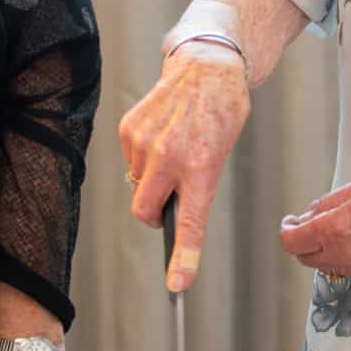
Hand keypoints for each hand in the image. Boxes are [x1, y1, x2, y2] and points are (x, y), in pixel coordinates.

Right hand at [118, 42, 249, 291]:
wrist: (207, 66)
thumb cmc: (222, 111)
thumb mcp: (222, 152)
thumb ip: (197, 185)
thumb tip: (172, 211)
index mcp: (202, 167)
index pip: (190, 223)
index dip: (183, 257)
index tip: (177, 284)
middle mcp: (169, 157)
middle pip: (144, 211)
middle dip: (152, 214)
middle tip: (168, 200)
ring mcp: (145, 142)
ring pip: (137, 185)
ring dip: (151, 179)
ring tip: (174, 149)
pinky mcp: (129, 128)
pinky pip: (130, 161)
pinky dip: (143, 157)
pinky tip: (162, 134)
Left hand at [278, 171, 350, 276]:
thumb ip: (329, 202)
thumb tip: (311, 212)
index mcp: (334, 230)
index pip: (291, 241)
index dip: (287, 229)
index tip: (290, 221)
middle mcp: (343, 253)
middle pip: (304, 257)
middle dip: (301, 241)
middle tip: (308, 224)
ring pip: (324, 265)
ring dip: (320, 250)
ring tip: (332, 229)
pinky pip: (346, 267)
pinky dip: (341, 255)